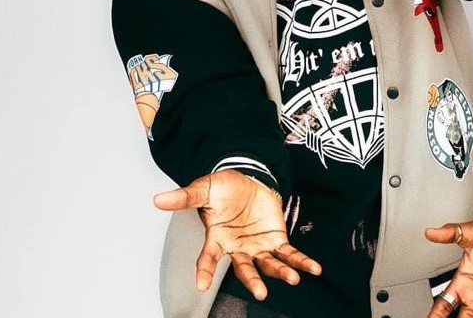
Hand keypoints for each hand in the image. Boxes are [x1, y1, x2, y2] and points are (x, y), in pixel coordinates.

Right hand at [153, 170, 320, 299]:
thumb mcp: (205, 188)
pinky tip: (313, 270)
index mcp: (217, 239)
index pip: (208, 258)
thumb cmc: (224, 188)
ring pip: (270, 264)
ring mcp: (257, 246)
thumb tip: (158, 199)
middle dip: (253, 280)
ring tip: (293, 279)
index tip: (200, 285)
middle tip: (260, 292)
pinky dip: (301, 261)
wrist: (248, 178)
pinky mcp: (275, 240)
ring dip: (282, 272)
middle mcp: (237, 248)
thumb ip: (185, 197)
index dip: (203, 271)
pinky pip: (289, 254)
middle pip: (245, 268)